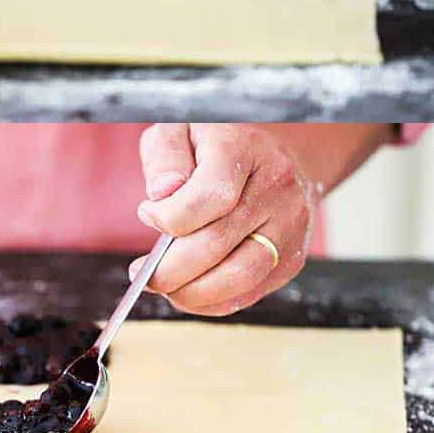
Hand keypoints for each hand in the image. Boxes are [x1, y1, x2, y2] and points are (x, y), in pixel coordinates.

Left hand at [128, 124, 315, 315]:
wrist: (269, 155)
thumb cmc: (214, 145)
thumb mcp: (179, 129)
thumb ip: (165, 157)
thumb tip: (162, 195)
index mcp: (244, 148)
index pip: (210, 196)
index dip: (170, 217)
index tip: (147, 214)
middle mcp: (276, 186)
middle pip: (218, 243)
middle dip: (170, 268)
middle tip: (142, 272)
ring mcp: (290, 224)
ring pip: (239, 277)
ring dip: (191, 293)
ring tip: (163, 286)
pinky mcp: (291, 257)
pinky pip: (249, 294)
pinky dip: (212, 302)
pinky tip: (188, 291)